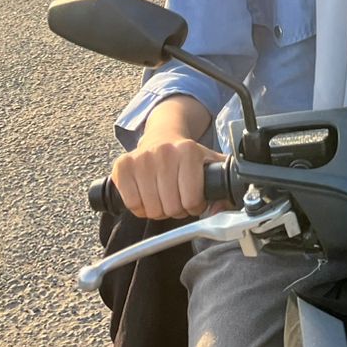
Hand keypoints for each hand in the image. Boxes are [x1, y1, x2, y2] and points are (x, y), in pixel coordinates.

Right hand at [110, 134, 225, 219]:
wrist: (162, 135)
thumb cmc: (186, 157)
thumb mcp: (211, 165)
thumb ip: (224, 188)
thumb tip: (218, 211)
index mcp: (189, 151)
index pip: (192, 201)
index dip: (194, 206)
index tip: (192, 198)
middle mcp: (165, 152)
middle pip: (171, 207)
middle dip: (176, 209)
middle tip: (176, 197)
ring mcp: (142, 158)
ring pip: (151, 209)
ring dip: (158, 209)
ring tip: (162, 195)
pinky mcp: (123, 165)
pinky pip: (132, 204)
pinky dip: (139, 207)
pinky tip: (146, 194)